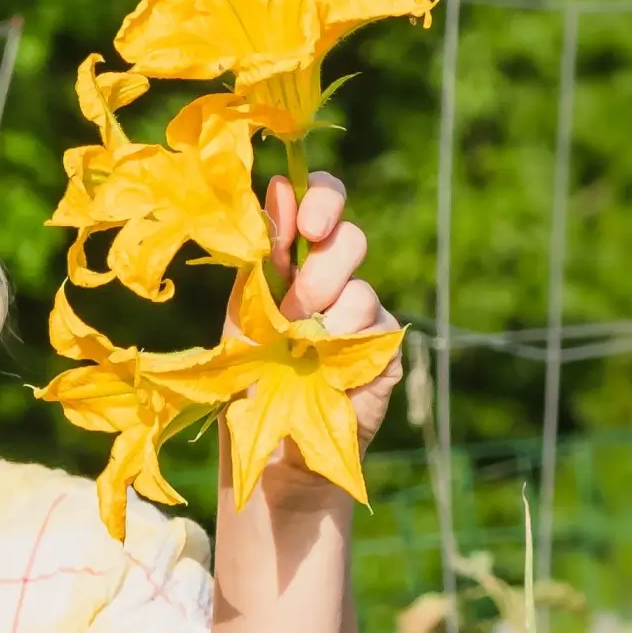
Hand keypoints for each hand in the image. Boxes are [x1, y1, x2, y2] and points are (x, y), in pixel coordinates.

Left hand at [230, 167, 399, 476]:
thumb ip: (265, 252)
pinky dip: (348, 338)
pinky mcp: (383, 345)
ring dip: (328, 311)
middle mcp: (334, 280)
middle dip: (321, 267)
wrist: (271, 447)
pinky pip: (376, 321)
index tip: (309, 222)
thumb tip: (280, 185)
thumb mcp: (248, 309)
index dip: (322, 199)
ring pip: (360, 284)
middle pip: (349, 237)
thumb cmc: (249, 378)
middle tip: (297, 306)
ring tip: (303, 345)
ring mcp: (362, 311)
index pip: (323, 204)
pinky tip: (328, 361)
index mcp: (296, 262)